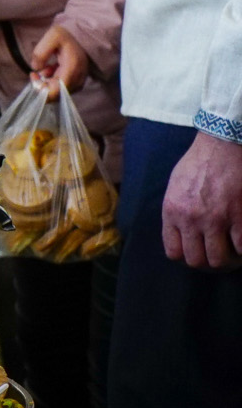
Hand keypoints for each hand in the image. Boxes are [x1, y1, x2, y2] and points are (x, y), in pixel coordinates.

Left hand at [28, 25, 90, 97]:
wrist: (82, 36)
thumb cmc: (66, 35)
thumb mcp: (52, 36)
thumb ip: (41, 52)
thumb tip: (36, 69)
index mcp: (72, 68)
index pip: (56, 91)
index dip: (41, 89)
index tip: (34, 75)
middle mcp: (77, 78)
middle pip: (56, 94)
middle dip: (42, 85)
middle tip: (35, 73)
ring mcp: (79, 82)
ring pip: (58, 92)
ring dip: (48, 82)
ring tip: (46, 68)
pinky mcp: (77, 82)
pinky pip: (62, 88)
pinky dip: (54, 81)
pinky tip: (52, 70)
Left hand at [162, 132, 241, 269]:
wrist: (222, 145)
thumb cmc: (199, 163)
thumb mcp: (175, 186)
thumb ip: (176, 210)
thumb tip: (181, 233)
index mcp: (172, 211)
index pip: (173, 252)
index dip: (187, 257)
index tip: (198, 253)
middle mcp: (191, 218)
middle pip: (196, 260)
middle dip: (208, 262)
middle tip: (219, 256)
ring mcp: (216, 219)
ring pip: (219, 259)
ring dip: (228, 260)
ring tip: (233, 252)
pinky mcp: (239, 216)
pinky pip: (241, 248)